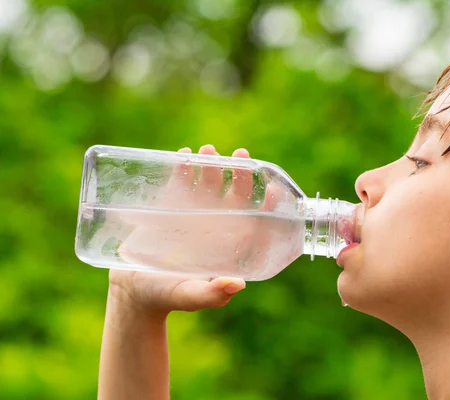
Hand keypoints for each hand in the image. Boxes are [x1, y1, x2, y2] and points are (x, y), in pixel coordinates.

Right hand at [108, 145, 289, 314]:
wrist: (133, 290)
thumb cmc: (167, 297)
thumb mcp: (190, 296)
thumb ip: (212, 294)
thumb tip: (238, 284)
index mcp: (230, 247)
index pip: (256, 222)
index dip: (268, 206)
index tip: (273, 190)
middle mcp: (216, 227)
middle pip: (235, 197)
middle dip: (240, 175)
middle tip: (241, 156)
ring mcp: (194, 215)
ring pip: (209, 184)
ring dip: (211, 165)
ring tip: (208, 149)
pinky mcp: (170, 207)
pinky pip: (180, 182)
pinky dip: (183, 168)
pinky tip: (185, 155)